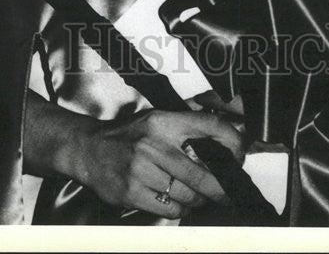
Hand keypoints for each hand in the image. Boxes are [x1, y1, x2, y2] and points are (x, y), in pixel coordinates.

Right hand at [73, 108, 243, 218]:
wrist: (89, 149)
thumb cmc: (128, 135)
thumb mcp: (157, 119)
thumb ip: (187, 124)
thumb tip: (223, 136)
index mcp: (164, 121)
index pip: (209, 126)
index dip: (232, 141)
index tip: (240, 155)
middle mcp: (154, 143)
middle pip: (201, 173)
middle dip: (220, 188)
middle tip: (228, 192)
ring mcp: (141, 169)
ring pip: (187, 195)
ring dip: (198, 200)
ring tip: (199, 197)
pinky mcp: (131, 192)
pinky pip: (168, 208)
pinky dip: (179, 209)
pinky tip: (177, 202)